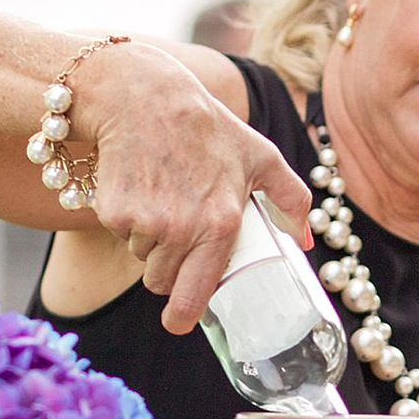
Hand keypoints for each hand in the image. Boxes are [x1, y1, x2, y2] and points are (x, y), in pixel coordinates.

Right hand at [88, 44, 311, 332]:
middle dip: (169, 268)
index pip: (194, 295)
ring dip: (151, 242)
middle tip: (177, 234)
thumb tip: (305, 240)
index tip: (179, 320)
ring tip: (163, 198)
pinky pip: (122, 235)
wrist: (144, 97)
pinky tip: (141, 187)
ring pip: (143, 259)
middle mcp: (181, 230)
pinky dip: (129, 220)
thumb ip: (291, 199)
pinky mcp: (113, 212)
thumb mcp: (260, 156)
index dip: (184, 315)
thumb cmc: (207, 128)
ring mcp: (144, 223)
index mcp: (219, 224)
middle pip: (162, 282)